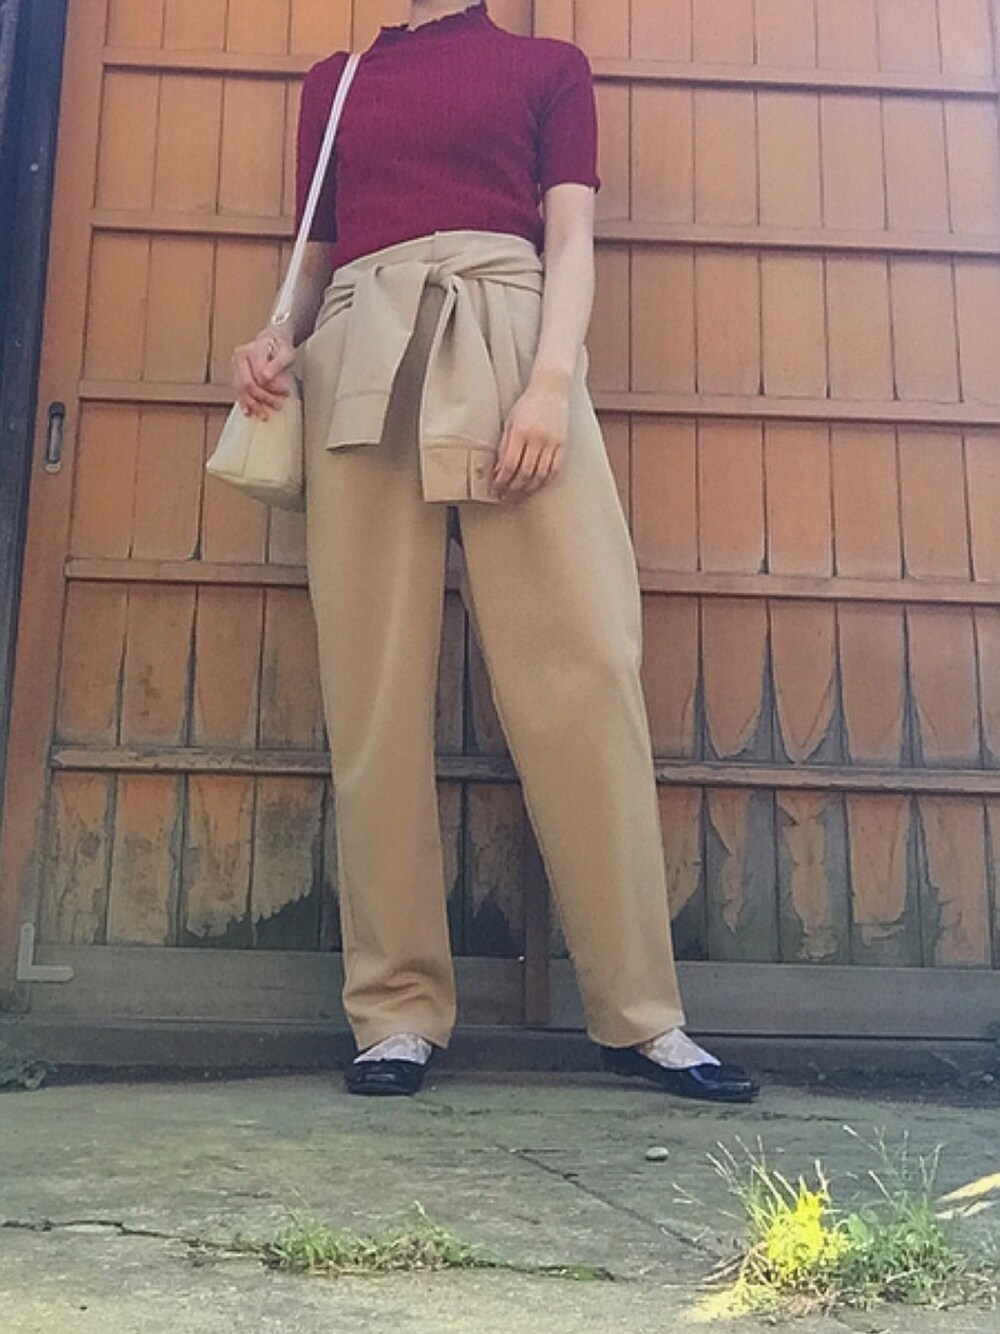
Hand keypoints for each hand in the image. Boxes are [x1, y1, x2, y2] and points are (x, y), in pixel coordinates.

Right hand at [231, 328, 295, 421]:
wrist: (272, 340)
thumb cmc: (281, 347)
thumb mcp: (286, 353)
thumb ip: (277, 364)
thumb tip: (265, 378)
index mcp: (252, 349)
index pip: (260, 374)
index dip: (273, 387)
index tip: (286, 393)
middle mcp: (239, 356)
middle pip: (247, 383)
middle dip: (263, 398)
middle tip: (277, 406)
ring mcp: (235, 365)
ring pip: (241, 389)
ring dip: (253, 404)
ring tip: (264, 415)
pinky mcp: (235, 373)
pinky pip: (237, 390)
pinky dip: (244, 402)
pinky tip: (248, 412)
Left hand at [492, 375, 570, 499]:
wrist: (551, 388)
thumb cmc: (528, 404)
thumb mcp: (510, 422)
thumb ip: (504, 446)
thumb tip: (498, 471)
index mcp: (520, 431)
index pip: (509, 465)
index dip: (501, 481)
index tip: (495, 489)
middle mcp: (537, 438)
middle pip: (524, 473)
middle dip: (513, 489)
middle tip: (505, 497)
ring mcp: (552, 442)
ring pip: (541, 475)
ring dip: (528, 489)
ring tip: (519, 495)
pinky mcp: (563, 444)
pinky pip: (555, 470)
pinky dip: (545, 481)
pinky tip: (536, 486)